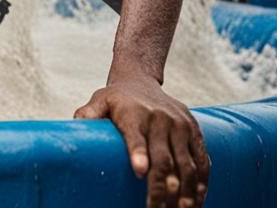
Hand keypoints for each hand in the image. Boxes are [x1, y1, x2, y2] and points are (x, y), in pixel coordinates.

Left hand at [75, 73, 208, 206]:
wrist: (140, 80)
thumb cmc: (116, 99)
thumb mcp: (99, 101)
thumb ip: (88, 114)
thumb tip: (73, 127)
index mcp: (133, 114)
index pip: (136, 136)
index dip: (138, 153)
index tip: (139, 171)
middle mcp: (159, 119)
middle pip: (163, 159)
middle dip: (160, 189)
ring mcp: (180, 125)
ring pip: (187, 164)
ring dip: (186, 193)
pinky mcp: (194, 130)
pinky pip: (203, 161)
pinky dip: (202, 184)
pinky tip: (197, 201)